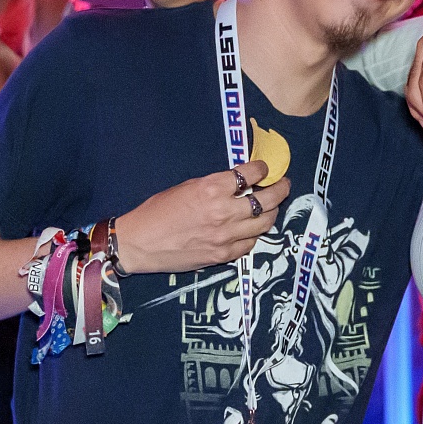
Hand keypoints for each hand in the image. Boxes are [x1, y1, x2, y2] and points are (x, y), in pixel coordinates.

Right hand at [116, 163, 290, 273]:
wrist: (140, 243)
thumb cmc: (157, 212)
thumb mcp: (186, 187)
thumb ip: (214, 185)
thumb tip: (238, 182)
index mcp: (210, 189)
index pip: (250, 174)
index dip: (262, 169)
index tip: (265, 168)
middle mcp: (223, 212)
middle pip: (267, 199)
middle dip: (280, 189)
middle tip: (283, 184)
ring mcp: (226, 236)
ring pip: (265, 223)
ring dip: (272, 212)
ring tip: (272, 206)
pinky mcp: (223, 255)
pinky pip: (251, 243)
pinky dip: (255, 233)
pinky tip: (252, 228)